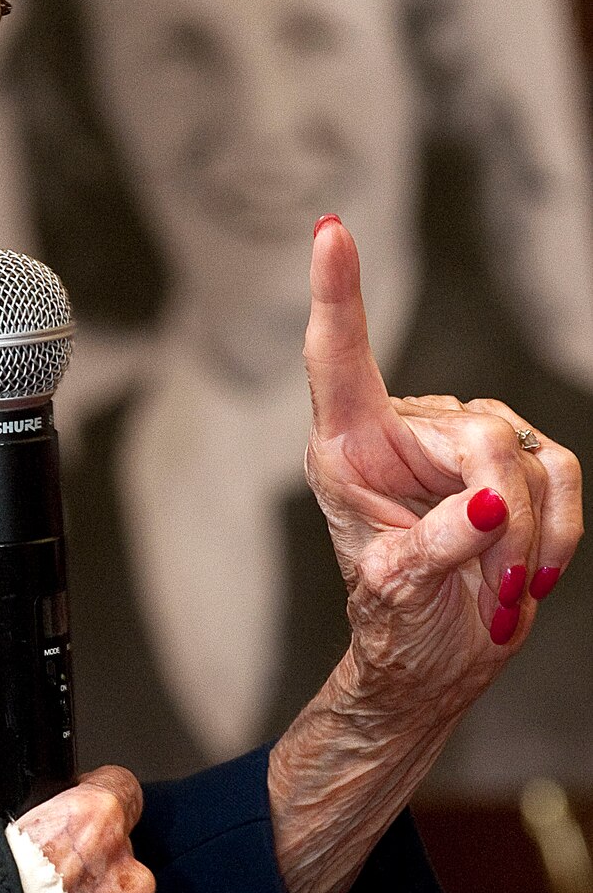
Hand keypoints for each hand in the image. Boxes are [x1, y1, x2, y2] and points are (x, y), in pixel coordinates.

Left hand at [270, 216, 584, 892]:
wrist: (434, 661)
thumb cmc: (395, 622)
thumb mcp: (397, 591)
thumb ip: (436, 544)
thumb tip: (492, 500)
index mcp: (347, 446)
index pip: (338, 357)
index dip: (336, 292)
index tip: (329, 231)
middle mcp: (404, 429)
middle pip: (478, 438)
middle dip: (500, 520)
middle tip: (495, 587)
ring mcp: (467, 442)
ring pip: (529, 461)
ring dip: (530, 541)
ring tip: (501, 594)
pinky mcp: (520, 463)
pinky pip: (564, 476)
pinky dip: (561, 533)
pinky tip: (533, 577)